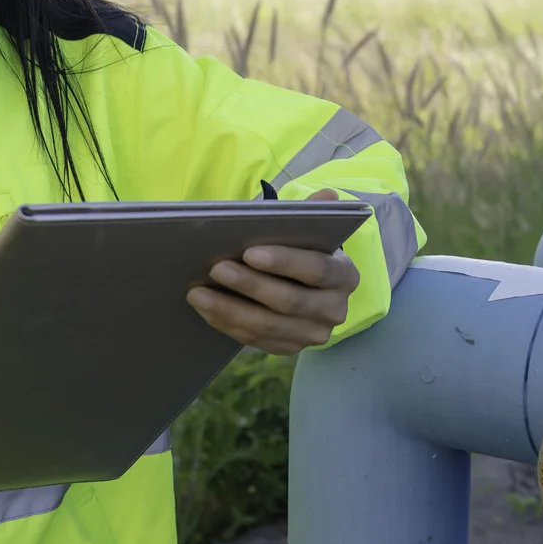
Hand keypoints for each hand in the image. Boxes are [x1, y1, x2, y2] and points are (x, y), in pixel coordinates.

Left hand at [188, 189, 360, 354]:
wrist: (306, 288)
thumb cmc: (302, 252)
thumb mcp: (309, 232)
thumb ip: (313, 214)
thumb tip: (328, 195)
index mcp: (344, 276)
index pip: (316, 269)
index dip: (283, 262)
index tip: (249, 252)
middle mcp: (334, 310)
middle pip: (289, 301)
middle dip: (249, 285)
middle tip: (216, 269)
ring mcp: (313, 334)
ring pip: (268, 325)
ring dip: (229, 309)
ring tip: (198, 293)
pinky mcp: (291, 348)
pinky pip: (256, 340)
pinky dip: (228, 324)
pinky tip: (206, 309)